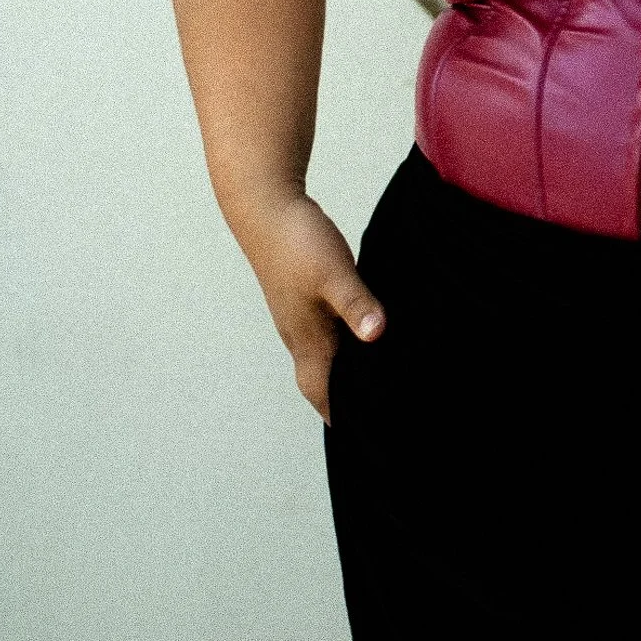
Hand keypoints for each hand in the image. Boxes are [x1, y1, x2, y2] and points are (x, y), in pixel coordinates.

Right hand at [242, 193, 384, 422]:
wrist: (264, 207)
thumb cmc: (296, 241)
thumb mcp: (334, 273)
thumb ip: (356, 304)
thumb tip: (377, 337)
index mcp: (306, 338)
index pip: (321, 392)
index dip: (340, 414)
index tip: (364, 433)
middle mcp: (299, 333)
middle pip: (321, 379)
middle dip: (344, 398)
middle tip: (376, 410)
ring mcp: (297, 315)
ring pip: (321, 355)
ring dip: (343, 369)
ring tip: (375, 377)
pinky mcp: (301, 295)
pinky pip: (323, 331)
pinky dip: (342, 341)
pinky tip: (362, 331)